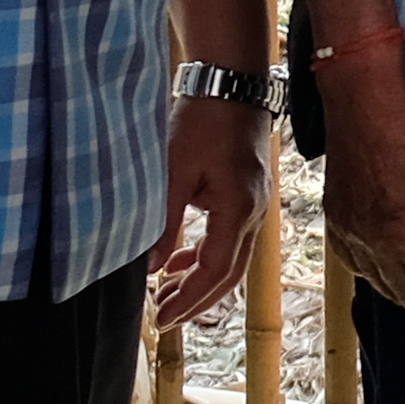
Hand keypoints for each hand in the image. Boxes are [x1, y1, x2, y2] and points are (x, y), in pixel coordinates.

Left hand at [150, 96, 273, 325]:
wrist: (231, 85)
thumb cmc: (203, 121)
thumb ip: (164, 223)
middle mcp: (254, 212)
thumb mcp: (174, 171)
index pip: (216, 270)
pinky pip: (231, 239)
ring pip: (232, 258)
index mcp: (239, 208)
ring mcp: (255, 205)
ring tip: (166, 294)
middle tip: (163, 318)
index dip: (189, 299)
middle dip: (197, 300)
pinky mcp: (248, 196)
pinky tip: (181, 260)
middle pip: (230, 273)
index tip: (162, 318)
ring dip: (201, 280)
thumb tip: (148, 267)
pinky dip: (206, 256)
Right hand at [316, 52, 404, 324]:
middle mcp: (373, 243)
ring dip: (389, 290)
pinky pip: (348, 256)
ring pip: (370, 275)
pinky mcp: (333, 213)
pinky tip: (369, 268)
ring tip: (404, 298)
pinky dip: (362, 269)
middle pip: (397, 286)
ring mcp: (349, 229)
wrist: (364, 102)